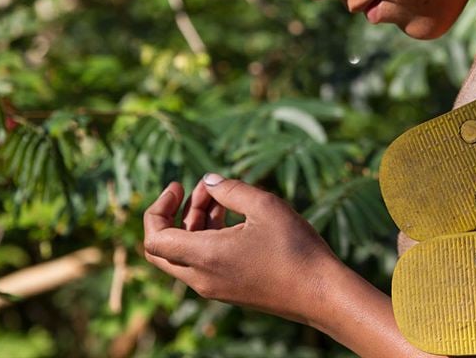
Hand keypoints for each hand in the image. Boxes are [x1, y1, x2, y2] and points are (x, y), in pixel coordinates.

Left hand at [143, 174, 340, 324]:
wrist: (320, 293)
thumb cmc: (294, 248)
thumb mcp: (264, 206)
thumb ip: (231, 190)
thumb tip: (209, 181)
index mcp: (204, 257)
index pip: (154, 238)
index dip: (158, 208)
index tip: (179, 185)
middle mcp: (202, 278)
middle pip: (163, 249)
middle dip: (173, 214)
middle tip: (198, 190)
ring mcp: (215, 287)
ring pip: (185, 254)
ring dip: (194, 222)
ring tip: (220, 195)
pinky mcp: (230, 290)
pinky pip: (203, 263)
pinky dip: (208, 237)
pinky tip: (233, 218)